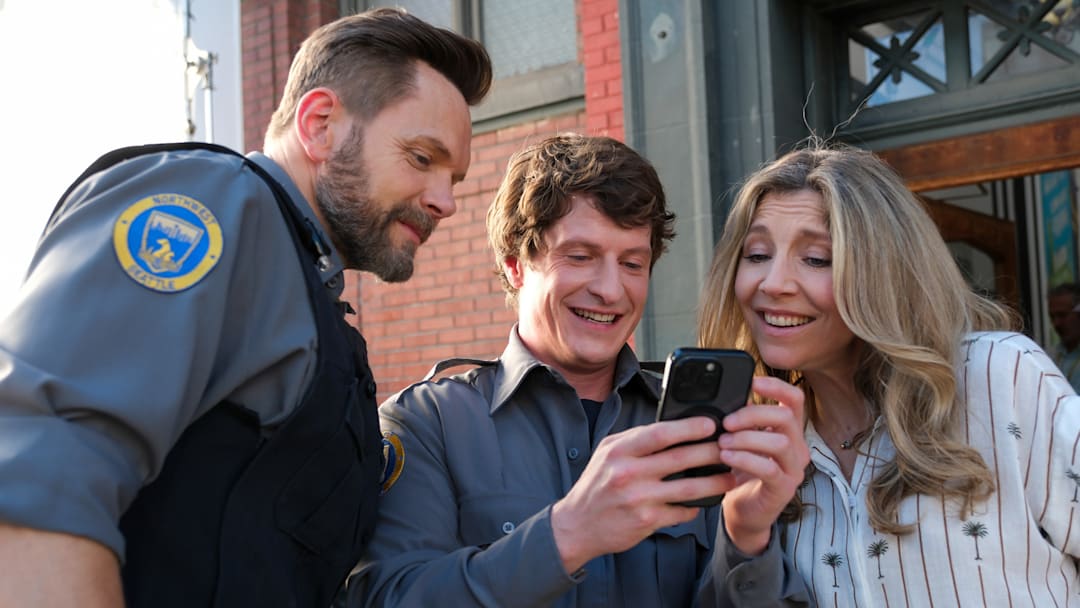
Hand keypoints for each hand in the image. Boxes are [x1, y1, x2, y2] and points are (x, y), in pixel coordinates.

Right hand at [550, 416, 736, 573]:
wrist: (577, 525)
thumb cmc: (597, 484)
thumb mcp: (607, 452)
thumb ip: (636, 439)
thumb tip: (674, 427)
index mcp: (619, 451)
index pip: (660, 434)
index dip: (689, 427)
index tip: (711, 423)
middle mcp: (628, 474)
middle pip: (680, 458)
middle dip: (711, 451)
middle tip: (730, 448)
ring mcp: (639, 499)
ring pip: (688, 488)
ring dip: (715, 482)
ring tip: (731, 477)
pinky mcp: (647, 522)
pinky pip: (682, 512)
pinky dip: (697, 506)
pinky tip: (706, 501)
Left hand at [716, 376, 808, 554]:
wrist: (743, 512)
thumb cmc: (741, 473)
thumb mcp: (740, 441)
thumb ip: (740, 421)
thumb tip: (724, 399)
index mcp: (788, 431)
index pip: (794, 400)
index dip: (776, 387)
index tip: (752, 382)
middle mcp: (796, 448)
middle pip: (785, 417)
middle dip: (752, 415)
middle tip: (726, 422)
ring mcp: (793, 469)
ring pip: (781, 442)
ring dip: (747, 438)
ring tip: (723, 443)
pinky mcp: (784, 489)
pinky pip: (770, 469)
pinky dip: (745, 459)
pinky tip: (727, 457)